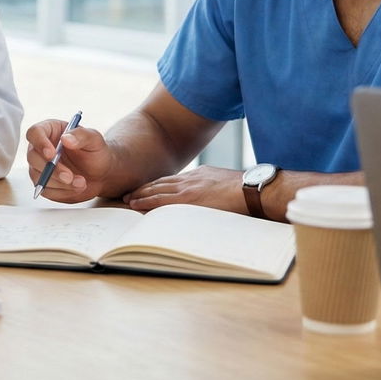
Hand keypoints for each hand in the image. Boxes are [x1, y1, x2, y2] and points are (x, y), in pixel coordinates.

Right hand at [24, 118, 114, 203]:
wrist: (100, 173)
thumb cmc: (95, 152)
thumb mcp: (94, 139)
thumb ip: (82, 135)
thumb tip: (66, 138)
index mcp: (49, 131)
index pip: (34, 133)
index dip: (40, 143)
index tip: (52, 153)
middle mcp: (40, 148)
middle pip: (33, 157)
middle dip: (52, 169)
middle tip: (69, 176)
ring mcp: (39, 167)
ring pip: (39, 176)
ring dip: (60, 182)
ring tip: (81, 182)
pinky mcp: (43, 184)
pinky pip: (46, 190)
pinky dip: (62, 191)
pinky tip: (76, 187)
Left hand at [123, 165, 246, 214]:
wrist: (252, 190)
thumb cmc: (245, 190)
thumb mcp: (224, 182)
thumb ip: (211, 187)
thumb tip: (208, 196)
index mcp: (200, 174)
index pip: (173, 180)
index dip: (157, 185)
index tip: (146, 188)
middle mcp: (190, 179)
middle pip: (160, 183)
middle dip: (143, 188)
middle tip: (129, 193)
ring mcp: (188, 188)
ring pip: (157, 190)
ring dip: (140, 194)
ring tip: (128, 199)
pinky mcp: (188, 199)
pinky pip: (161, 201)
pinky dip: (146, 202)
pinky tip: (136, 205)